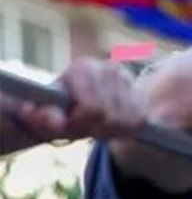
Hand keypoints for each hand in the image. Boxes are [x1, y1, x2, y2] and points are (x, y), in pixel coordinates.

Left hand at [4, 57, 141, 142]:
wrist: (77, 101)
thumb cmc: (59, 108)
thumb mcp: (44, 114)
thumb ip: (43, 117)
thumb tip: (50, 120)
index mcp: (83, 68)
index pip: (91, 108)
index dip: (79, 123)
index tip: (68, 124)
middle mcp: (109, 68)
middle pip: (108, 114)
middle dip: (94, 127)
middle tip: (81, 127)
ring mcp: (129, 80)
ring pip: (124, 120)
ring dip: (108, 129)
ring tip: (94, 125)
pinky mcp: (141, 94)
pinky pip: (137, 121)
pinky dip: (124, 129)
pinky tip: (110, 124)